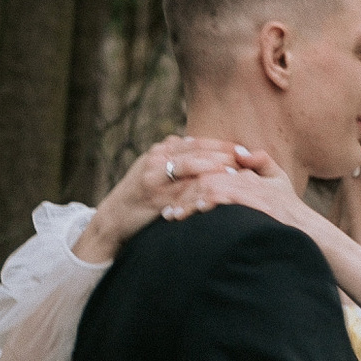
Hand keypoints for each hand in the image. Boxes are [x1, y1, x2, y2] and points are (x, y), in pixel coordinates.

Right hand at [78, 133, 249, 260]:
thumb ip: (177, 160)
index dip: (222, 145)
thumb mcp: (156, 172)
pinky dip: (201, 191)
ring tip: (236, 173)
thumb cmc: (141, 197)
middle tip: (248, 158)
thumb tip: (205, 151)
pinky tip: (217, 194)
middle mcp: (157, 157)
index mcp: (161, 149)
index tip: (244, 150)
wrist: (113, 219)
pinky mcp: (153, 195)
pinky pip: (181, 191)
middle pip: (197, 150)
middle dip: (224, 154)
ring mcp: (154, 175)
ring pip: (191, 166)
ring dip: (215, 168)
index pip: (198, 142)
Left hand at [160, 152, 309, 229]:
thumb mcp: (277, 178)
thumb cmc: (290, 206)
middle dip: (182, 193)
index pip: (210, 168)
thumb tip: (241, 152)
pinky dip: (207, 202)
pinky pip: (225, 196)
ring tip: (172, 216)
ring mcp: (251, 188)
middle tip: (166, 210)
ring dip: (189, 201)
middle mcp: (246, 177)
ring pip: (211, 185)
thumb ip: (260, 162)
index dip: (189, 179)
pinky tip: (194, 212)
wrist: (307, 227)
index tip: (172, 194)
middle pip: (205, 177)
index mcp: (246, 172)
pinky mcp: (255, 201)